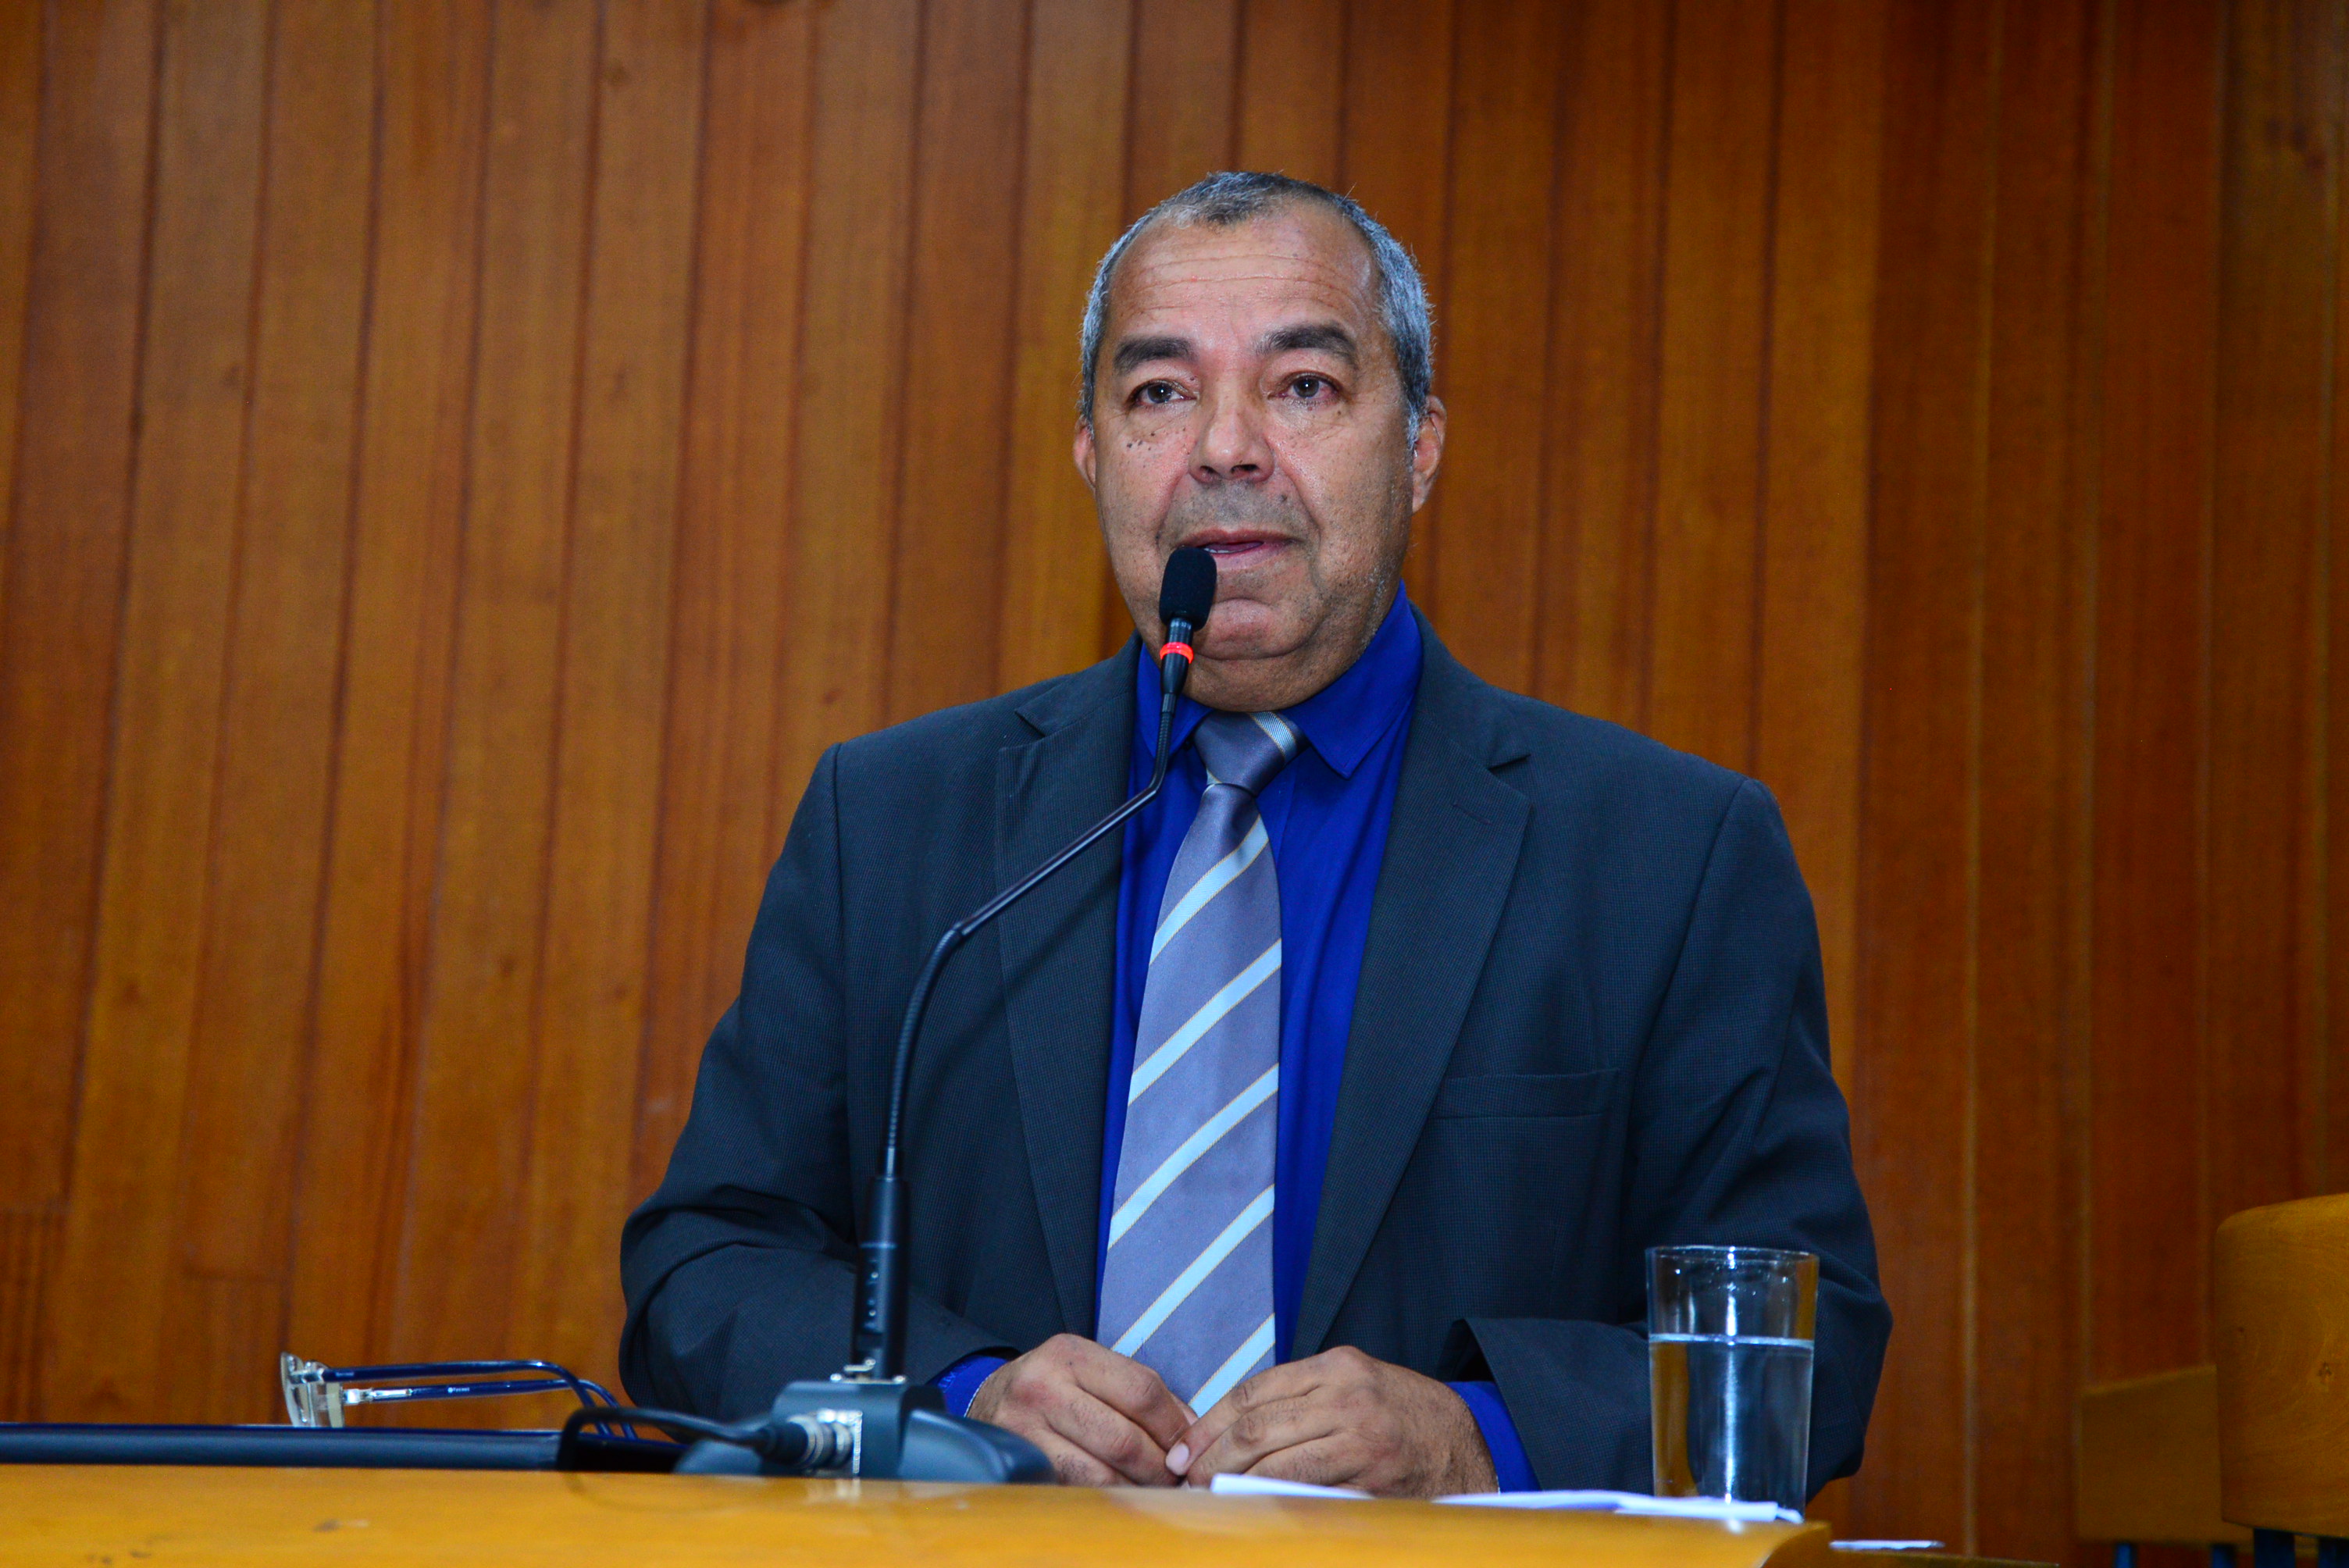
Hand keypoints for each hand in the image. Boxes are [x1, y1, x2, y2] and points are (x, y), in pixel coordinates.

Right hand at [966, 1333, 1195, 1486]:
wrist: (987, 1401)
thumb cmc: (1051, 1386)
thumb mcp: (1088, 1369)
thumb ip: (1138, 1392)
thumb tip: (1188, 1430)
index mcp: (1070, 1354)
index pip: (1142, 1391)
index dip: (1173, 1425)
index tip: (1185, 1445)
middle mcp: (1043, 1386)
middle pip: (1124, 1438)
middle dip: (1158, 1466)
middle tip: (1173, 1477)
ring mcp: (1025, 1428)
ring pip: (1101, 1472)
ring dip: (1136, 1487)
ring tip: (1150, 1487)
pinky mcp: (1019, 1465)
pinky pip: (1076, 1490)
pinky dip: (1107, 1496)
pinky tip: (1119, 1492)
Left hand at [1165, 1345, 1498, 1497]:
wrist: (1465, 1443)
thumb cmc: (1398, 1413)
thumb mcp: (1353, 1383)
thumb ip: (1299, 1398)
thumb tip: (1227, 1431)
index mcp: (1336, 1368)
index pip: (1253, 1392)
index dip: (1209, 1424)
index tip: (1183, 1449)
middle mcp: (1348, 1398)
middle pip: (1257, 1428)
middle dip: (1212, 1457)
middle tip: (1186, 1479)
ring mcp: (1362, 1441)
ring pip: (1277, 1463)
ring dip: (1233, 1483)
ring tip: (1209, 1495)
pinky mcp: (1373, 1482)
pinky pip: (1309, 1494)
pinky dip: (1272, 1503)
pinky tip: (1251, 1508)